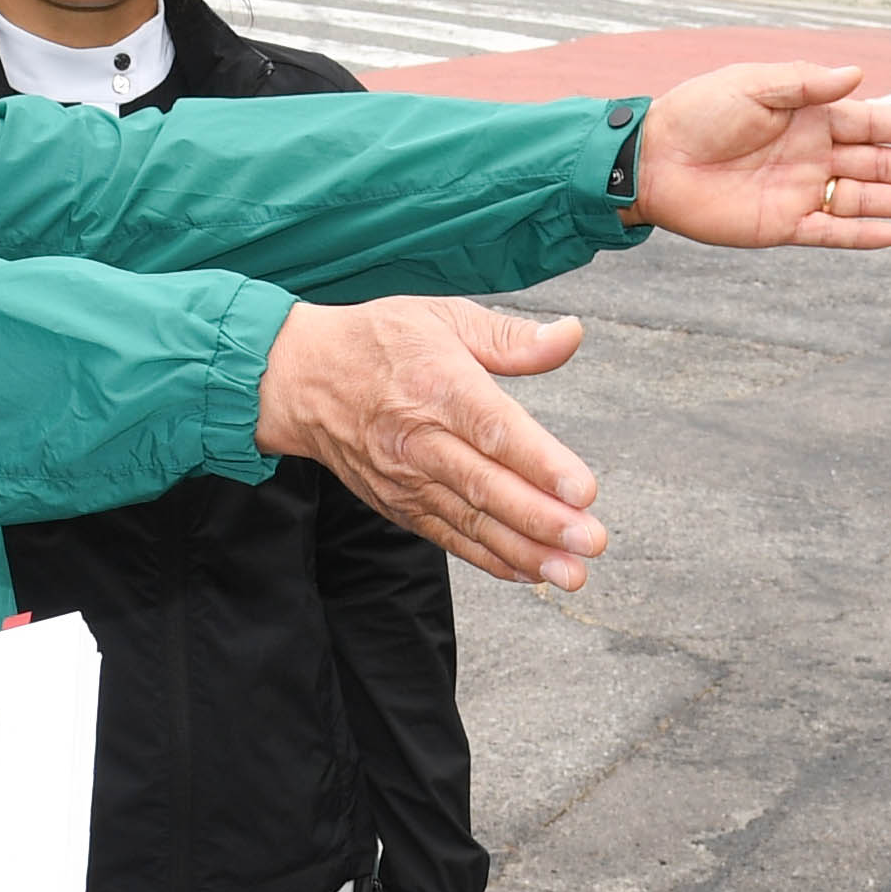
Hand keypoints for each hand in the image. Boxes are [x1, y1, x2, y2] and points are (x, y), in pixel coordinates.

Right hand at [256, 299, 605, 589]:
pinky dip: (490, 558)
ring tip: (571, 573)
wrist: (300, 380)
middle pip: (486, 486)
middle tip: (590, 541)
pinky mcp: (399, 504)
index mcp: (437, 385)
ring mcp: (406, 478)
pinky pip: (449, 537)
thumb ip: (511, 338)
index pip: (494, 429)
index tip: (584, 490)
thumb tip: (571, 335)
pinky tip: (531, 573)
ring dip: (524, 551)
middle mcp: (420, 439)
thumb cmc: (378, 343)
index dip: (540, 462)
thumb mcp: (443, 317)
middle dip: (542, 520)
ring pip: (471, 521)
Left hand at [625, 64, 890, 250]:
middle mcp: (812, 154)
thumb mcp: (752, 85)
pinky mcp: (781, 225)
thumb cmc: (698, 113)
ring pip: (864, 199)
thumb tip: (858, 75)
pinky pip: (830, 232)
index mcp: (809, 115)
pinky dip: (862, 235)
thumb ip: (805, 83)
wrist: (651, 160)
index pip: (872, 122)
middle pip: (879, 164)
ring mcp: (800, 191)